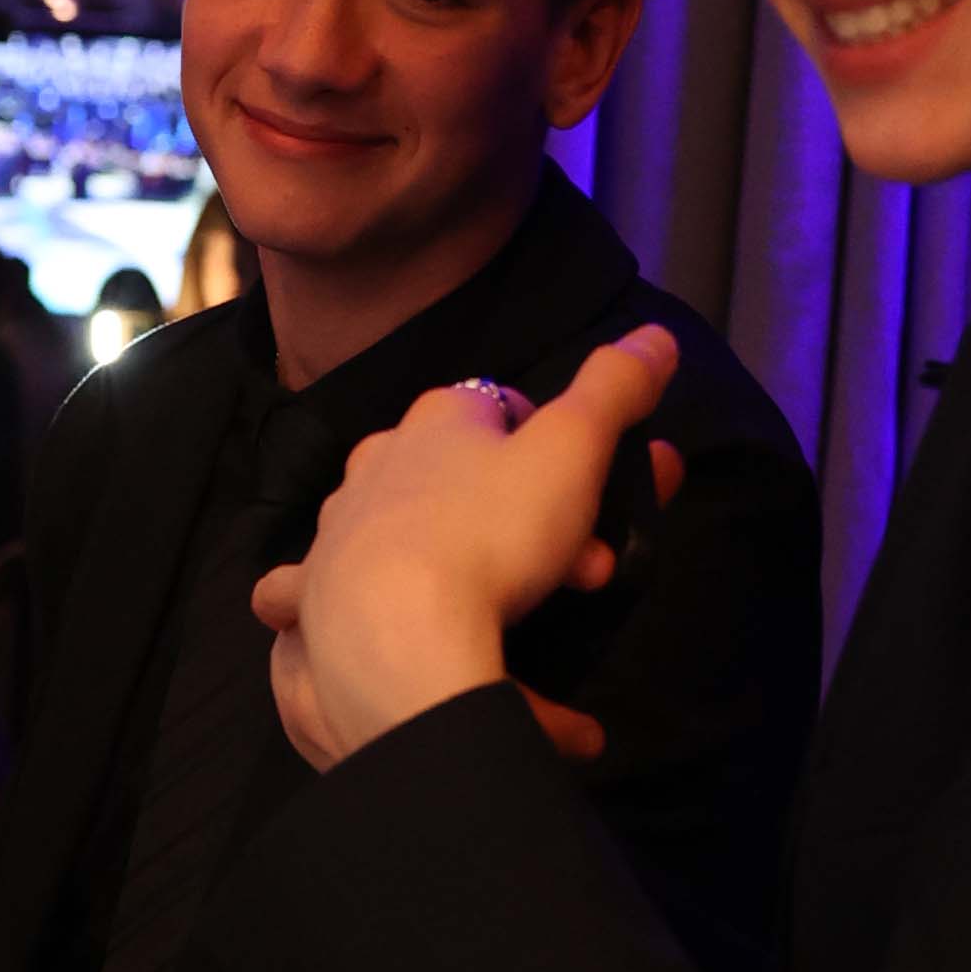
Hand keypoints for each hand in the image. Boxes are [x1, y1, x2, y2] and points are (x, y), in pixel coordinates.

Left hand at [252, 329, 682, 771]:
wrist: (396, 635)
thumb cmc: (491, 531)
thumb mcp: (574, 450)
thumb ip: (616, 389)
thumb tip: (656, 336)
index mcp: (440, 416)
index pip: (507, 410)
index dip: (562, 454)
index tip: (595, 505)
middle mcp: (380, 458)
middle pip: (469, 478)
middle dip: (536, 522)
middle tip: (586, 575)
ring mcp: (341, 526)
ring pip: (415, 529)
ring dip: (471, 561)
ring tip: (516, 609)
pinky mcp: (313, 592)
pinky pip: (347, 588)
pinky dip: (387, 601)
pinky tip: (410, 629)